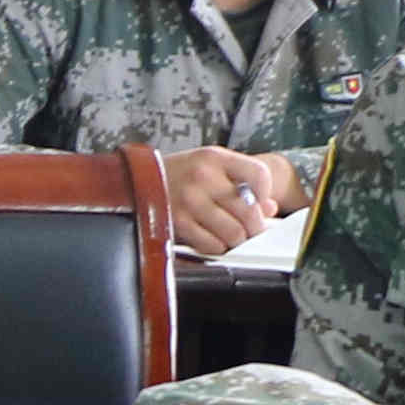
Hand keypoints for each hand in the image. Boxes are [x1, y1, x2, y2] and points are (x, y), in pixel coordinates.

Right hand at [163, 145, 292, 256]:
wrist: (134, 180)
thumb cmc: (177, 175)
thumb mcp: (210, 167)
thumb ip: (242, 182)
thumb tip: (269, 208)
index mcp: (214, 158)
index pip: (259, 176)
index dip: (265, 194)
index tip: (259, 201)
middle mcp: (202, 177)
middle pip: (249, 211)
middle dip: (255, 226)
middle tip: (251, 229)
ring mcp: (189, 201)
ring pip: (234, 233)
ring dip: (237, 240)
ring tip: (231, 235)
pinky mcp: (177, 223)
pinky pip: (212, 245)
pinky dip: (218, 247)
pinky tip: (213, 239)